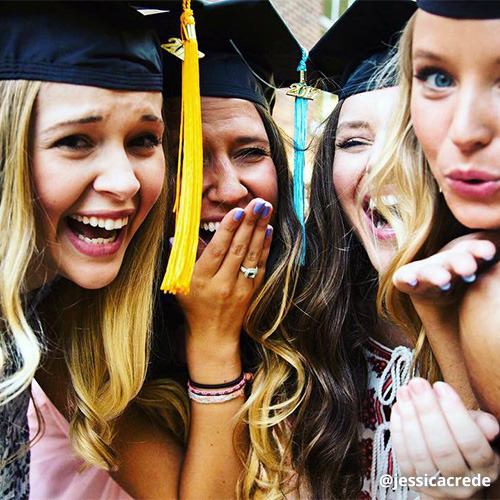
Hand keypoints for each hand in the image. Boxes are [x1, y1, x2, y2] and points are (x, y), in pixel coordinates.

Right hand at [176, 198, 272, 380]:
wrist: (213, 335)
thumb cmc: (193, 307)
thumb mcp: (180, 284)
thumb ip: (181, 259)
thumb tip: (177, 236)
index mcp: (201, 279)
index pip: (217, 250)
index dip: (228, 230)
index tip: (237, 211)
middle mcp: (222, 283)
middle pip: (239, 249)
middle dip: (249, 223)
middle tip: (257, 202)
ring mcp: (240, 287)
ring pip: (252, 254)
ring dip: (260, 229)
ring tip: (265, 209)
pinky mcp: (252, 290)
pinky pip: (261, 265)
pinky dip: (265, 247)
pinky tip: (269, 230)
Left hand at [391, 378, 499, 498]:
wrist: (449, 474)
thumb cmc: (463, 442)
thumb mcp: (478, 431)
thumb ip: (482, 424)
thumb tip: (489, 426)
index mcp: (485, 469)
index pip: (471, 442)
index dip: (454, 412)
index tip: (440, 385)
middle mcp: (462, 483)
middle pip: (442, 447)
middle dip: (427, 410)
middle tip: (417, 383)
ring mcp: (436, 486)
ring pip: (419, 452)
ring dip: (409, 417)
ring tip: (404, 391)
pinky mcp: (413, 482)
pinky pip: (403, 456)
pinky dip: (398, 429)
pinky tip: (398, 407)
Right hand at [393, 234, 495, 307]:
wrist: (464, 333)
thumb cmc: (486, 302)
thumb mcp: (497, 282)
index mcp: (475, 257)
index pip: (477, 248)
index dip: (480, 249)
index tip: (488, 254)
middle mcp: (452, 261)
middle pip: (454, 255)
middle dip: (460, 259)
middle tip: (468, 268)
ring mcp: (430, 271)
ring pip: (432, 267)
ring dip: (437, 272)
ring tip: (444, 281)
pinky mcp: (409, 283)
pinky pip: (405, 278)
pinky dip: (408, 277)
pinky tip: (412, 282)